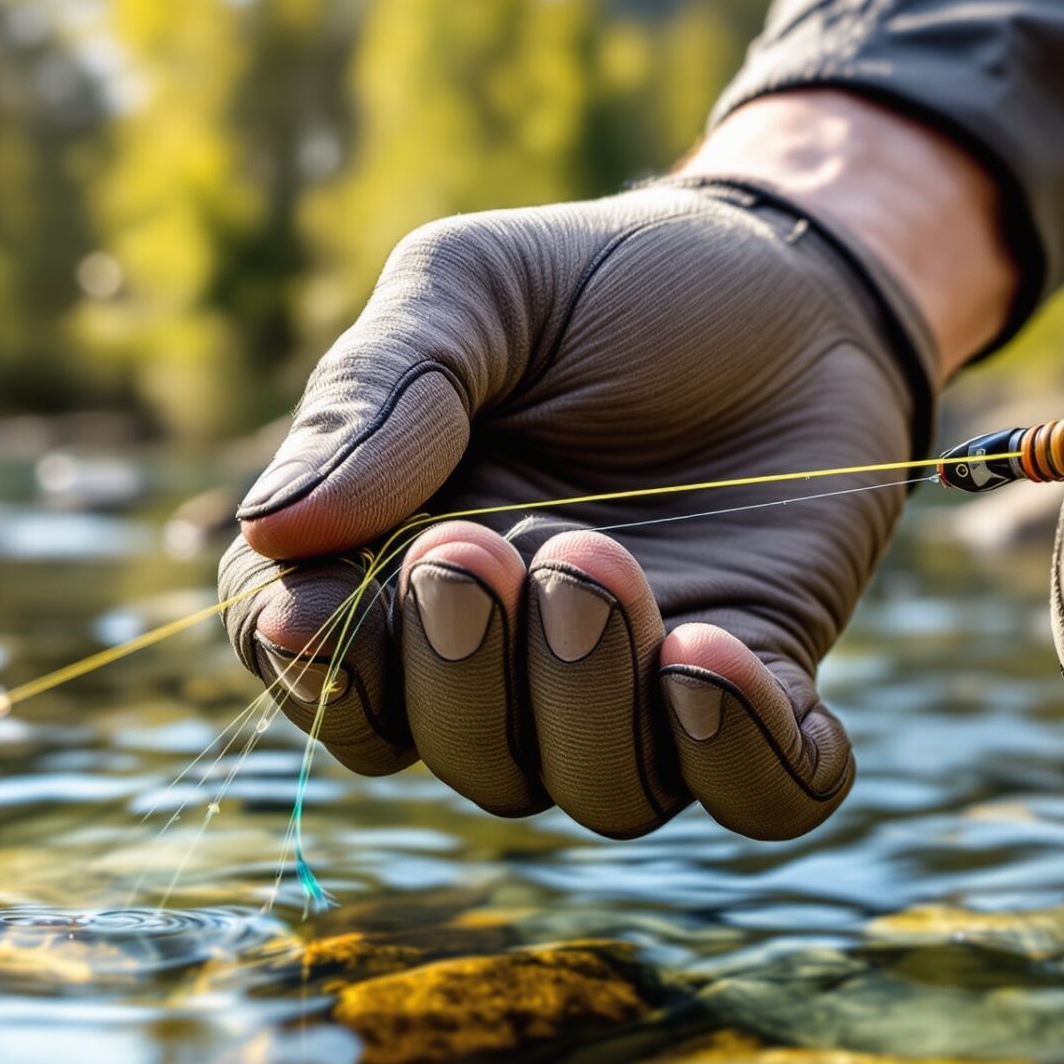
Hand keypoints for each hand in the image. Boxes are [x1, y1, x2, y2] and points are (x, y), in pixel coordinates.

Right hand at [216, 94, 1012, 839]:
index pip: (314, 674)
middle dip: (456, 678)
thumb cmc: (605, 281)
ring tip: (599, 565)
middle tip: (485, 549)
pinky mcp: (768, 678)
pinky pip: (760, 794)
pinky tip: (714, 655)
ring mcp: (644, 678)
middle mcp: (514, 651)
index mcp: (403, 562)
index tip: (311, 611)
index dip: (307, 674)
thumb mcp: (471, 286)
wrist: (794, 268)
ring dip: (585, 707)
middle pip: (451, 750)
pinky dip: (737, 755)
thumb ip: (373, 395)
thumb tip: (270, 535)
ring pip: (596, 792)